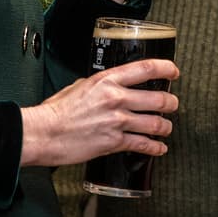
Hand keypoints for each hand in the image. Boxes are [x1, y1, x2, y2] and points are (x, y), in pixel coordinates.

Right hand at [20, 58, 178, 166]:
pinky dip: (155, 147)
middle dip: (171, 103)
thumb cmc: (56, 111)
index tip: (173, 72)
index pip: (146, 68)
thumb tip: (112, 86)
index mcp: (107, 80)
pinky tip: (158, 147)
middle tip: (173, 104)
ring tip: (166, 127)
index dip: (166, 69)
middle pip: (158, 98)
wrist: (43, 133)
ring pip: (155, 123)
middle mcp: (116, 98)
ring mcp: (116, 121)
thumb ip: (100, 85)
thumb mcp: (80, 85)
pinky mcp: (113, 142)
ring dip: (165, 126)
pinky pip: (143, 144)